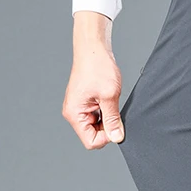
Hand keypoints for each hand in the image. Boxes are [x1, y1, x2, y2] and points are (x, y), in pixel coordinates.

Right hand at [62, 11, 123, 149]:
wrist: (93, 48)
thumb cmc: (97, 66)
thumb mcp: (110, 95)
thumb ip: (113, 119)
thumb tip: (117, 138)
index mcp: (74, 114)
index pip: (91, 141)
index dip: (107, 137)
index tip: (116, 124)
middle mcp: (73, 113)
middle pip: (93, 136)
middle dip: (107, 128)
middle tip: (114, 110)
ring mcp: (79, 109)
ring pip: (97, 127)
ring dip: (107, 119)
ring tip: (110, 101)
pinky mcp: (85, 104)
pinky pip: (97, 117)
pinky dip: (106, 112)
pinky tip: (108, 100)